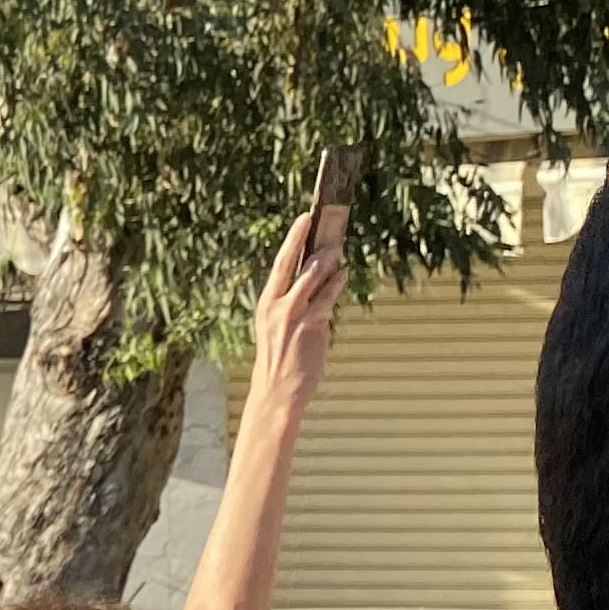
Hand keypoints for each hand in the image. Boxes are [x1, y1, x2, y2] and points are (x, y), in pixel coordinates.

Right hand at [243, 205, 346, 417]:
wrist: (277, 391)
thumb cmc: (279, 361)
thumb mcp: (278, 329)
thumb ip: (295, 306)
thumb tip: (320, 285)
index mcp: (265, 304)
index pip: (280, 265)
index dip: (292, 239)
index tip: (303, 219)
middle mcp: (277, 306)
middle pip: (294, 265)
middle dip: (307, 241)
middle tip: (322, 223)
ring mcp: (294, 315)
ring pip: (313, 279)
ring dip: (328, 261)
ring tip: (338, 247)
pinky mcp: (311, 326)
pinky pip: (327, 299)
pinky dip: (336, 285)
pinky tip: (343, 275)